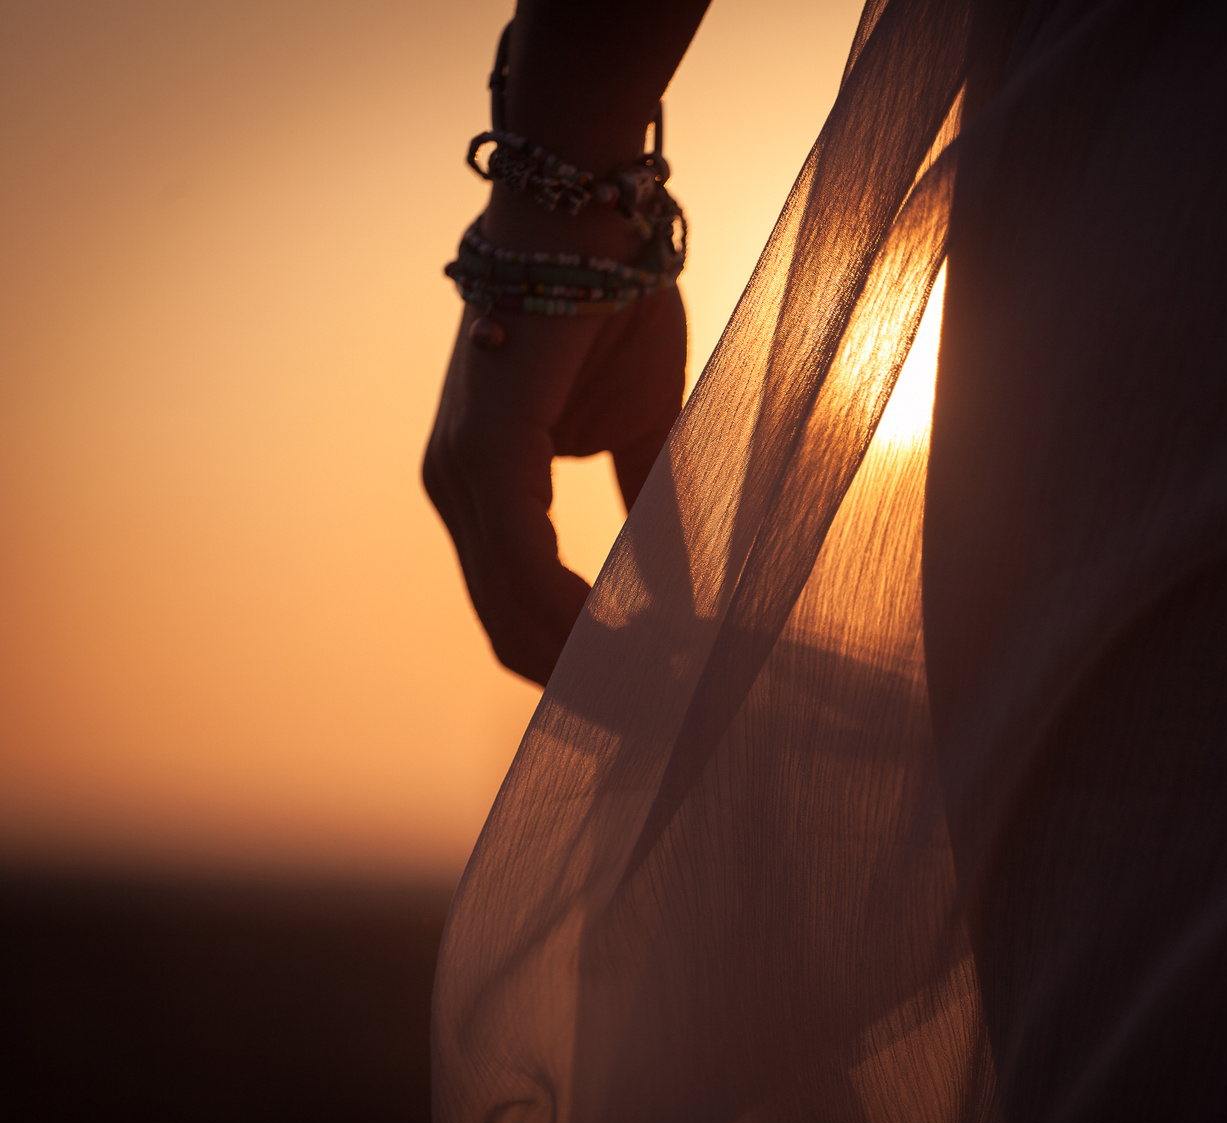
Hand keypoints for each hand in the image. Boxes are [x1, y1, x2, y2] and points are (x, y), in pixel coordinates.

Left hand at [423, 289, 684, 684]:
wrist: (591, 217)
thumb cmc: (614, 308)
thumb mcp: (643, 432)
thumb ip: (650, 512)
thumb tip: (682, 595)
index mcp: (482, 488)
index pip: (516, 610)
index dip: (582, 665)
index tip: (653, 695)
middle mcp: (454, 490)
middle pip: (507, 631)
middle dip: (586, 684)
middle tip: (662, 713)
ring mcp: (460, 475)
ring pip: (511, 612)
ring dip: (590, 660)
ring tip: (665, 682)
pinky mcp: (483, 454)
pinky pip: (524, 564)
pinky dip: (581, 612)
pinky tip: (641, 634)